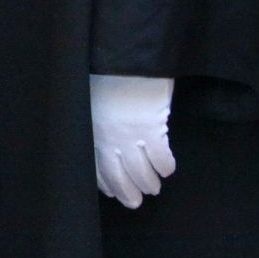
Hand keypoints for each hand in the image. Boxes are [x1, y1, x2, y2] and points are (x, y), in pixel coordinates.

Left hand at [89, 74, 175, 207]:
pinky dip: (165, 167)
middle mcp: (107, 136)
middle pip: (118, 174)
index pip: (95, 165)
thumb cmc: (107, 72)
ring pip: (140, 171)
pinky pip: (161, 158)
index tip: (110, 192)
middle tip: (135, 202)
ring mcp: (129, 134)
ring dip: (148, 182)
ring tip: (153, 188)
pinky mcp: (152, 128)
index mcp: (90, 128)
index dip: (104, 182)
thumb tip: (107, 138)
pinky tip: (168, 169)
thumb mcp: (93, 96)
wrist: (123, 54)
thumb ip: (98, 119)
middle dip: (127, 192)